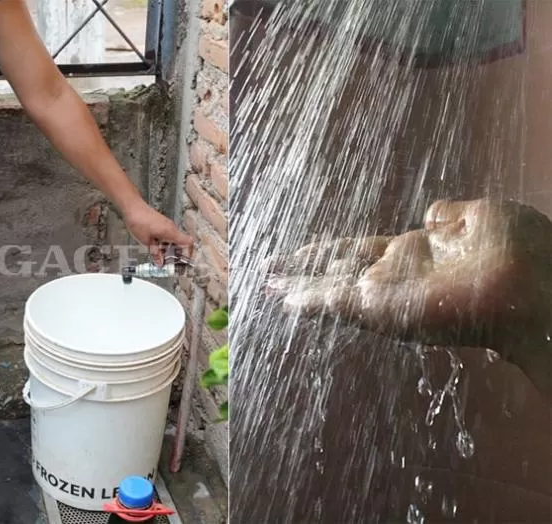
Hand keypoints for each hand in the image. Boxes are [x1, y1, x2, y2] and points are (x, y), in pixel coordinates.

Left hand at [122, 202, 193, 264]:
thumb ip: (155, 253)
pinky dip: (165, 243)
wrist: (132, 207)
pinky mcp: (162, 223)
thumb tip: (160, 263)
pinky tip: (157, 248)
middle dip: (177, 254)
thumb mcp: (146, 241)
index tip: (183, 262)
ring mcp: (167, 224)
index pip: (188, 242)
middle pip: (182, 242)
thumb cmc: (139, 222)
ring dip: (170, 249)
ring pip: (174, 239)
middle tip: (170, 263)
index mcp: (171, 232)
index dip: (188, 253)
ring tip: (162, 258)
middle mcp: (172, 227)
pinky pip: (168, 235)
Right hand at [265, 199, 551, 391]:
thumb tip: (432, 212)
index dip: (329, 251)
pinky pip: (339, 306)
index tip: (305, 252)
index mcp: (419, 252)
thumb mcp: (485, 215)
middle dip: (302, 272)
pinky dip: (311, 303)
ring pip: (330, 289)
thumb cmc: (525, 250)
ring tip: (267, 288)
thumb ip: (452, 215)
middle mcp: (397, 277)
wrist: (538, 286)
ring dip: (298, 289)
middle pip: (336, 271)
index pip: (361, 251)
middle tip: (269, 274)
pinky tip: (286, 301)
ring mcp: (388, 295)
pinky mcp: (385, 310)